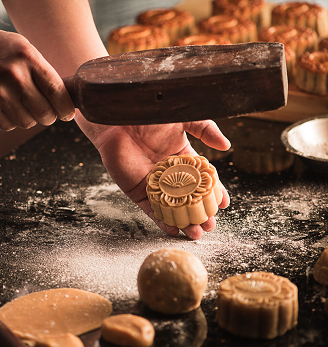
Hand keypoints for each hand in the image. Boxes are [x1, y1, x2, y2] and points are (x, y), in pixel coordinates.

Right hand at [0, 24, 74, 129]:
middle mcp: (15, 75)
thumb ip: (42, 71)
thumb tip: (65, 98)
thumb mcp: (23, 48)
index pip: (57, 91)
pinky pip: (8, 125)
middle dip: (49, 116)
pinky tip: (6, 108)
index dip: (66, 108)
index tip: (68, 113)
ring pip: (27, 122)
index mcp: (29, 58)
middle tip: (46, 113)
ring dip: (28, 118)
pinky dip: (10, 121)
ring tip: (22, 106)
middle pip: (45, 112)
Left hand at [75, 114, 229, 239]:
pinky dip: (162, 220)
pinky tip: (174, 230)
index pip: (201, 180)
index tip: (223, 204)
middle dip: (201, 213)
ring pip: (172, 207)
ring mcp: (154, 184)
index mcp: (183, 158)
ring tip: (197, 233)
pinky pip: (151, 209)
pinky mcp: (137, 190)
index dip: (213, 192)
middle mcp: (169, 173)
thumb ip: (205, 130)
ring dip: (184, 222)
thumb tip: (226, 145)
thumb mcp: (183, 119)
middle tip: (211, 224)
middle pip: (188, 199)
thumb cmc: (150, 113)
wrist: (120, 115)